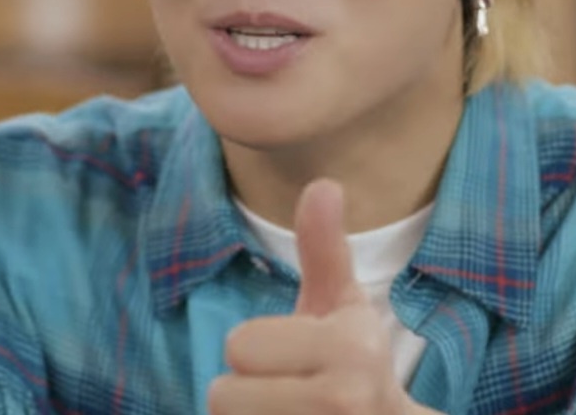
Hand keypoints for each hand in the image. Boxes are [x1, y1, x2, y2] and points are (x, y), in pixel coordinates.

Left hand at [209, 179, 435, 414]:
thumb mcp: (344, 313)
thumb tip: (323, 183)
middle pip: (222, 396)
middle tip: (291, 401)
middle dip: (248, 397)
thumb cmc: (354, 372)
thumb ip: (325, 252)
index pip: (238, 346)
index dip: (260, 354)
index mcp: (351, 349)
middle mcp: (345, 402)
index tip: (302, 364)